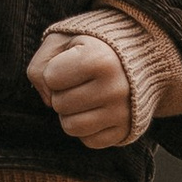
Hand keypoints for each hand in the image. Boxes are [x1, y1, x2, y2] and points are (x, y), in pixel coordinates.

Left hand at [27, 27, 133, 149]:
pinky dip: (87, 128)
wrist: (140, 58)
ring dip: (71, 113)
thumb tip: (47, 100)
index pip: (50, 78)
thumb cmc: (93, 47)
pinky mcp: (126, 130)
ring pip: (71, 127)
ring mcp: (123, 111)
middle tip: (81, 81)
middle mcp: (115, 87)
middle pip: (59, 104)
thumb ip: (40, 64)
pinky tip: (98, 110)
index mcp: (100, 58)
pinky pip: (89, 141)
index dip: (55, 70)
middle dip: (62, 93)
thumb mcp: (64, 40)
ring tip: (86, 97)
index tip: (72, 63)